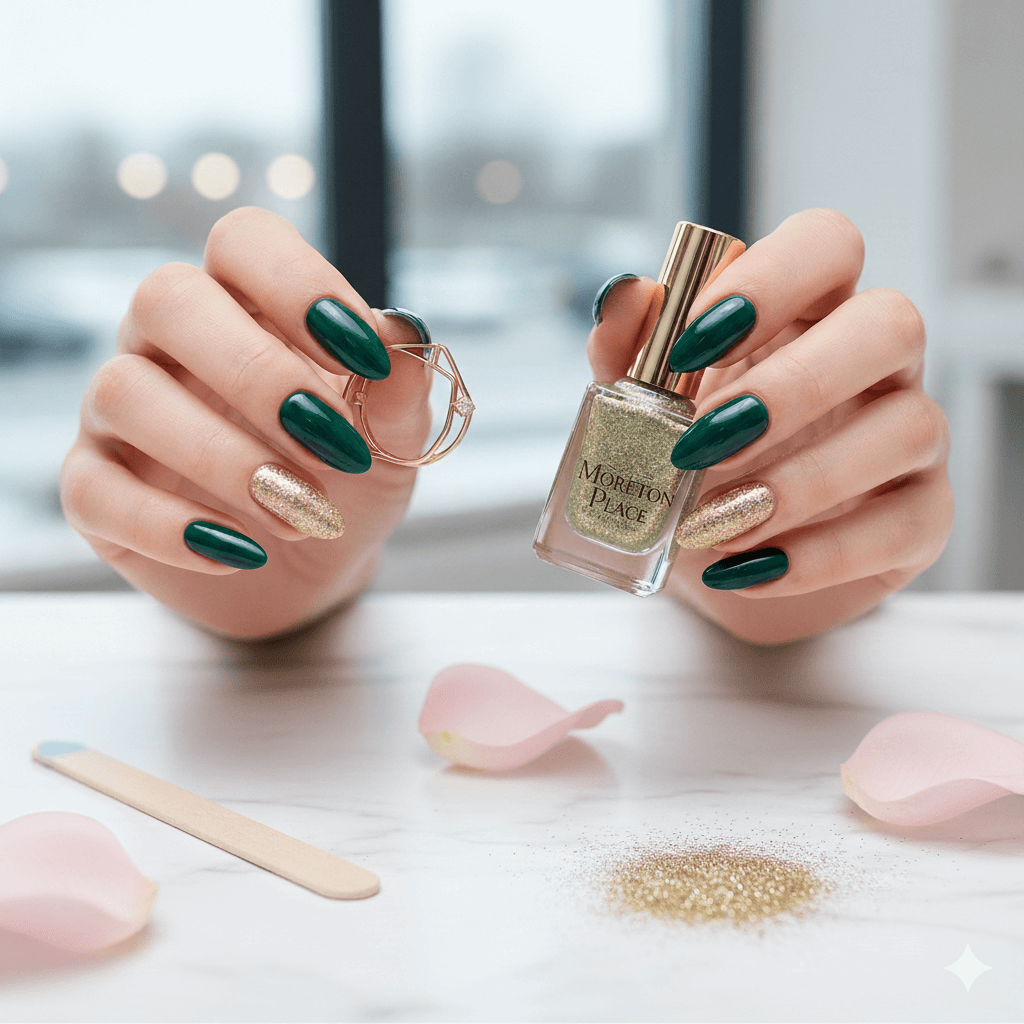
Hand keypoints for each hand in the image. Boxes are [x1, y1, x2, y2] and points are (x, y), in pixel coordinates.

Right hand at [61, 207, 430, 638]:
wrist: (315, 568)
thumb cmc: (349, 481)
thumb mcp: (393, 442)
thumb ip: (397, 391)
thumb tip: (403, 332)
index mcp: (246, 305)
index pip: (243, 241)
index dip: (300, 285)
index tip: (365, 360)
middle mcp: (168, 342)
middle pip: (166, 298)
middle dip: (258, 375)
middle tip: (335, 447)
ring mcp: (120, 412)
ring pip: (124, 392)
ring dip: (225, 459)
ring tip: (303, 514)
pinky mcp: (94, 489)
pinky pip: (94, 492)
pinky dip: (170, 527)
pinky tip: (242, 553)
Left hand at [589, 209, 952, 643]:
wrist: (713, 559)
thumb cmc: (690, 464)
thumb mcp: (646, 409)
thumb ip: (630, 353)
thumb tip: (621, 297)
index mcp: (807, 310)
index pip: (827, 244)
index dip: (768, 280)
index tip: (689, 344)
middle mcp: (874, 361)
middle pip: (890, 325)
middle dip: (791, 387)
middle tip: (699, 445)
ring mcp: (910, 436)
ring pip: (908, 428)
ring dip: (797, 483)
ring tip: (709, 524)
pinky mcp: (923, 517)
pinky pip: (905, 525)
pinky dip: (817, 556)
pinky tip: (746, 569)